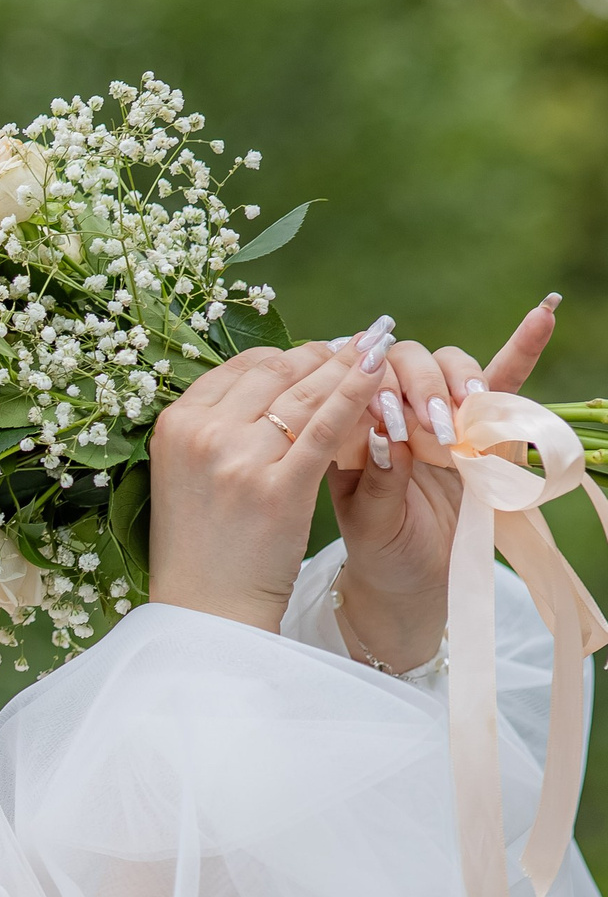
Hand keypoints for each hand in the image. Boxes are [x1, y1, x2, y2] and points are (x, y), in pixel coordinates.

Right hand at [148, 326, 398, 634]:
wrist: (207, 612)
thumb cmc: (202, 548)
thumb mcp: (186, 476)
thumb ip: (215, 430)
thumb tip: (268, 386)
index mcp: (175, 424)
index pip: (239, 367)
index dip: (286, 356)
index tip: (317, 355)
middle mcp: (202, 433)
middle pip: (274, 371)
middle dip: (322, 355)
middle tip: (359, 346)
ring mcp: (239, 459)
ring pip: (305, 392)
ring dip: (348, 365)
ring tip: (381, 349)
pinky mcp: (279, 488)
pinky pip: (327, 426)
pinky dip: (357, 394)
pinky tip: (381, 373)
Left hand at [328, 294, 559, 670]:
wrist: (413, 582)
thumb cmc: (382, 551)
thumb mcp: (370, 524)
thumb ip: (378, 481)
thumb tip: (389, 437)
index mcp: (352, 425)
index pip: (361, 379)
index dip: (377, 389)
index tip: (393, 421)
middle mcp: (394, 408)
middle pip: (406, 361)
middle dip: (421, 386)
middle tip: (433, 428)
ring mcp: (439, 413)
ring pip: (449, 365)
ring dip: (459, 381)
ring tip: (465, 413)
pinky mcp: (481, 426)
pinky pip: (502, 379)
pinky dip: (522, 348)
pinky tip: (545, 314)